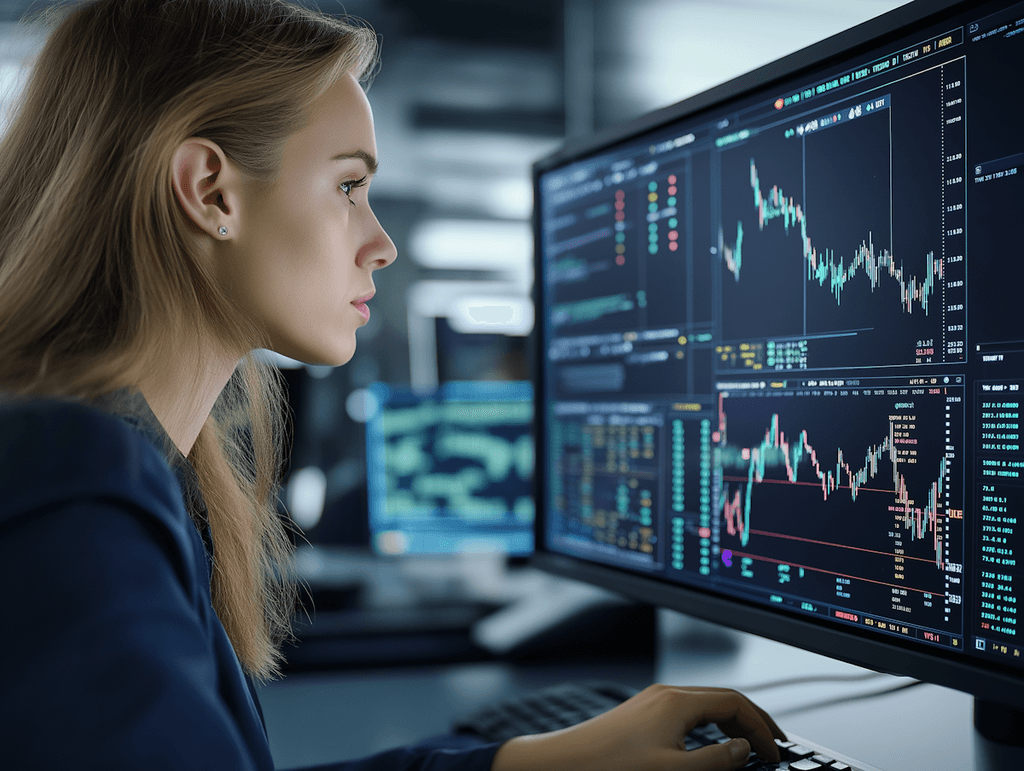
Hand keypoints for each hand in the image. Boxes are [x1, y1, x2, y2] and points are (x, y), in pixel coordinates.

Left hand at [490, 684, 785, 770]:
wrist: (563, 764)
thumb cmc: (611, 767)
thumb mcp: (673, 770)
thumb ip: (715, 760)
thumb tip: (744, 749)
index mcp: (677, 702)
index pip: (736, 703)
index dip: (762, 727)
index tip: (775, 752)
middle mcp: (666, 694)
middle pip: (723, 699)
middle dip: (752, 721)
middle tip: (772, 747)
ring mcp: (652, 701)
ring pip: (705, 704)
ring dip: (731, 724)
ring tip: (748, 748)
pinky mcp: (641, 713)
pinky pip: (688, 712)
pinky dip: (709, 726)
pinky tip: (711, 746)